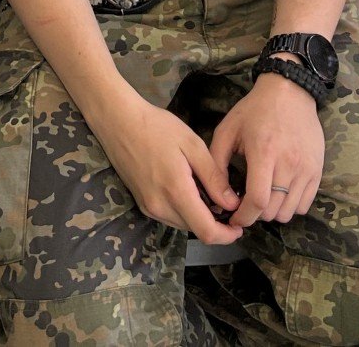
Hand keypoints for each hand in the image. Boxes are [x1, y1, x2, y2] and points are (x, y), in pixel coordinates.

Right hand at [91, 92, 242, 244]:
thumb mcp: (192, 145)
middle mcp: (160, 206)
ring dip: (200, 218)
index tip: (240, 226)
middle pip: (195, 230)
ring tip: (210, 194)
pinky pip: (170, 217)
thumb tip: (232, 204)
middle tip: (228, 204)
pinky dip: (185, 211)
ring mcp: (149, 207)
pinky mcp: (142, 203)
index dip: (226, 235)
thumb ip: (213, 177)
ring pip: (183, 225)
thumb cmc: (157, 127)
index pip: (206, 231)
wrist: (119, 121)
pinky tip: (190, 190)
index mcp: (176, 191)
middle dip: (216, 224)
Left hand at [209, 74, 325, 226]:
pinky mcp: (317, 170)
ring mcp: (306, 168)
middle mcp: (289, 163)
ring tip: (263, 198)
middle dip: (255, 214)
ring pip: (289, 211)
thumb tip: (218, 196)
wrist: (290, 93)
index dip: (244, 216)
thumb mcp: (227, 130)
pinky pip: (305, 204)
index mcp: (264, 152)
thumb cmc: (254, 111)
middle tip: (246, 204)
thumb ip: (218, 163)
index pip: (257, 200)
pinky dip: (290, 206)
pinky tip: (279, 193)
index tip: (234, 218)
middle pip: (273, 210)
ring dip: (273, 212)